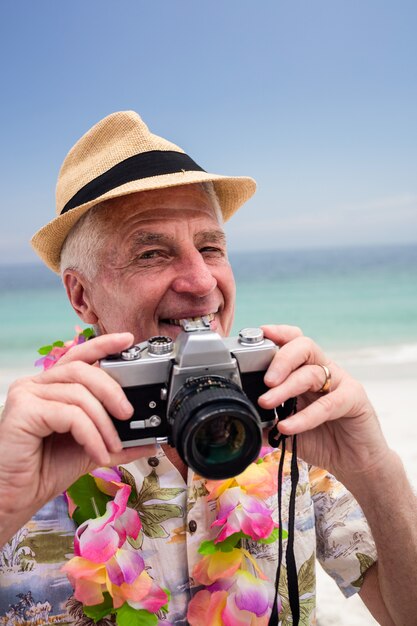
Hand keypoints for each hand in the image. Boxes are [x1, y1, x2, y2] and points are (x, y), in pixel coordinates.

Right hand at [0, 333, 154, 537]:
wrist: (16, 497)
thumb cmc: (45, 470)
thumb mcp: (91, 450)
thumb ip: (118, 442)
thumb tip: (150, 441)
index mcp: (52, 386)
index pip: (79, 355)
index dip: (104, 344)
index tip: (128, 340)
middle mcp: (36, 384)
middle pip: (83, 370)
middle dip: (112, 391)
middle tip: (129, 415)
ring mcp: (27, 394)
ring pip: (79, 393)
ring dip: (104, 423)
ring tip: (112, 447)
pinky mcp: (23, 409)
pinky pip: (70, 414)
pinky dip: (91, 435)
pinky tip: (97, 453)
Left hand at [258, 325, 390, 486]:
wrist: (354, 464)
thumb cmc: (322, 441)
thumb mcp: (287, 430)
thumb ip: (267, 422)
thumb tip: (242, 419)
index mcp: (305, 371)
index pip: (293, 342)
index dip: (278, 334)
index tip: (259, 334)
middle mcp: (323, 371)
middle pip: (303, 347)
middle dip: (280, 359)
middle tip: (265, 381)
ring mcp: (340, 383)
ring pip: (312, 373)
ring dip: (286, 387)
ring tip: (266, 403)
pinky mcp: (354, 399)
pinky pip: (328, 404)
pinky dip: (305, 416)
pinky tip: (287, 426)